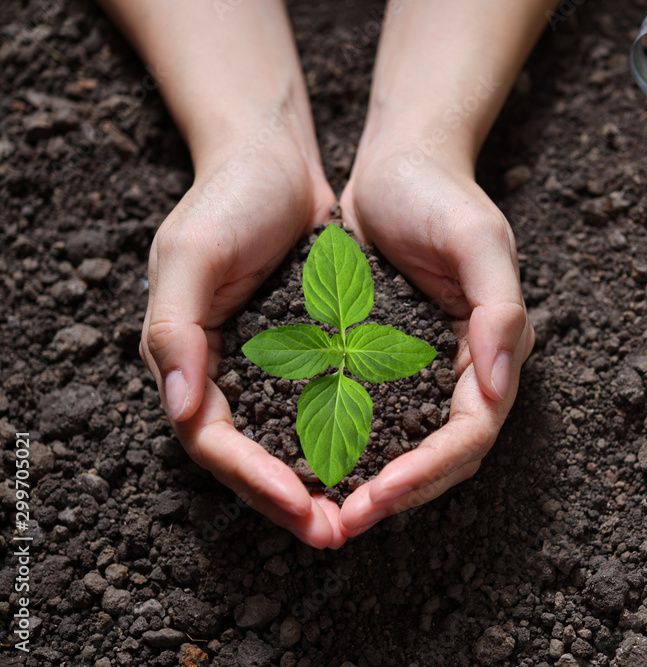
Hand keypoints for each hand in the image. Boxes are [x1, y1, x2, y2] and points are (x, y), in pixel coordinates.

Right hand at [140, 129, 350, 547]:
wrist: (272, 161)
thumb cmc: (227, 200)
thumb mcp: (190, 254)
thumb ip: (175, 329)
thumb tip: (180, 408)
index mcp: (188, 363)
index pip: (215, 444)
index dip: (254, 481)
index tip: (302, 507)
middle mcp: (228, 378)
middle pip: (255, 461)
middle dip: (293, 502)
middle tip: (339, 534)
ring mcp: (271, 371)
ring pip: (294, 446)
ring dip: (327, 483)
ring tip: (368, 512)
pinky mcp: (312, 356)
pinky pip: (329, 411)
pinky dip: (352, 439)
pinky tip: (388, 458)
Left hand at [336, 143, 534, 534]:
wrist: (402, 161)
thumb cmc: (441, 193)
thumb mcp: (479, 239)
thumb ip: (499, 310)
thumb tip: (499, 386)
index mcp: (494, 352)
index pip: (472, 433)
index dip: (430, 470)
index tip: (378, 493)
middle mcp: (464, 371)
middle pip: (441, 457)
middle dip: (397, 494)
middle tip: (341, 524)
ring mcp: (424, 370)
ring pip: (407, 449)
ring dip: (371, 486)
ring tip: (323, 514)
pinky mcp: (386, 362)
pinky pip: (373, 420)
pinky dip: (350, 449)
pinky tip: (309, 466)